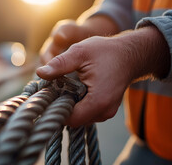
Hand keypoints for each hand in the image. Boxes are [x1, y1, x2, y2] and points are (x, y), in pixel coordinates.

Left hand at [36, 26, 169, 126]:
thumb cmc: (106, 51)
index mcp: (98, 101)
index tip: (46, 95)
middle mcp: (104, 112)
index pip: (69, 118)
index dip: (55, 108)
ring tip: (64, 86)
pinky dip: (78, 103)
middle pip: (74, 119)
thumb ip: (59, 64)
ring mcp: (107, 112)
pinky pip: (87, 112)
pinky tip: (74, 89)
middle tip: (53, 88)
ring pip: (80, 117)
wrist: (131, 54)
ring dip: (69, 105)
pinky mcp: (106, 109)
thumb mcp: (80, 52)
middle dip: (61, 106)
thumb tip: (40, 72)